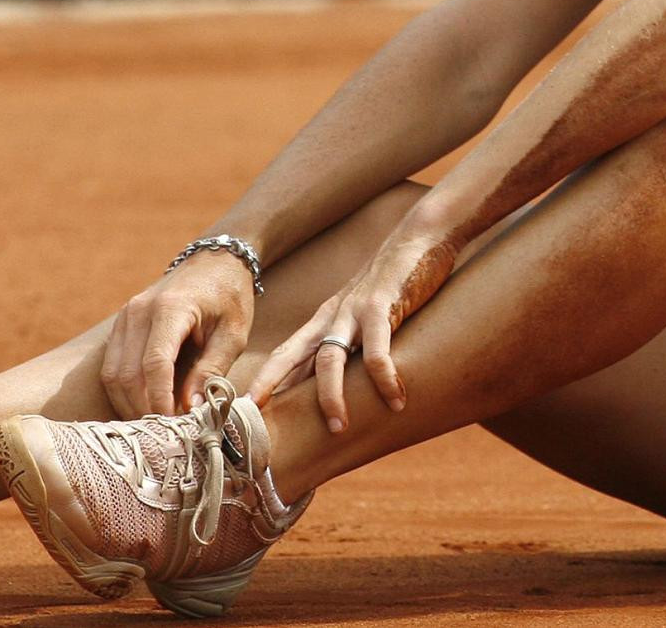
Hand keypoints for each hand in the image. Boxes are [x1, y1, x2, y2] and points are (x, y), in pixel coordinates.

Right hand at [101, 252, 254, 416]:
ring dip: (130, 405)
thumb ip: (212, 370)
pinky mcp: (121, 325)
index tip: (173, 426)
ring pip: (113, 374)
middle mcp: (139, 311)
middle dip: (143, 409)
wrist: (215, 261)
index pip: (155, 364)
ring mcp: (125, 317)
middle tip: (166, 434)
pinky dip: (124, 392)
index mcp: (170, 309)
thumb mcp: (233, 334)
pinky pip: (112, 366)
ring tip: (155, 425)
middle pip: (127, 373)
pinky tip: (144, 408)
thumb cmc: (230, 297)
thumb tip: (191, 409)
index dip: (160, 400)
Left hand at [248, 230, 456, 430]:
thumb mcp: (366, 317)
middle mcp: (332, 316)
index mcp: (324, 321)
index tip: (245, 410)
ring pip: (329, 358)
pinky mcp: (382, 306)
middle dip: (272, 386)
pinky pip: (376, 351)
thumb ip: (355, 345)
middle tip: (258, 420)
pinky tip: (396, 401)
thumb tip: (348, 385)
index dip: (265, 381)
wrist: (420, 238)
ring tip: (339, 427)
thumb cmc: (395, 284)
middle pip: (292, 355)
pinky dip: (384, 379)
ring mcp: (354, 311)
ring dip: (332, 395)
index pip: (286, 355)